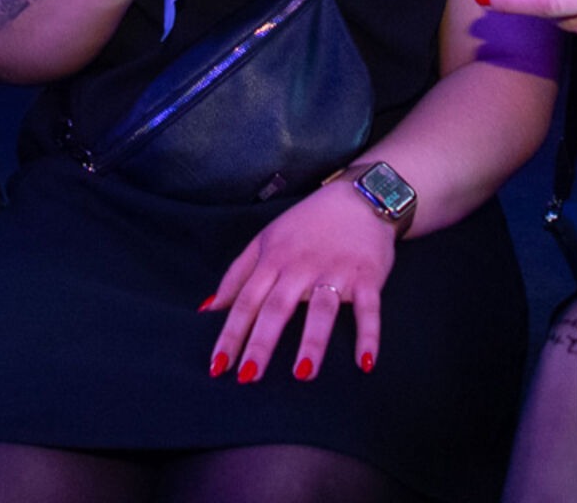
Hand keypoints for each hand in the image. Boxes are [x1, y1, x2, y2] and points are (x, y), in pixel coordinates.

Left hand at [202, 178, 394, 383]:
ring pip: (321, 310)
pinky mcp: (367, 277)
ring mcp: (336, 272)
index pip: (246, 301)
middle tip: (249, 378)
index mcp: (274, 260)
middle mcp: (301, 267)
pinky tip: (364, 364)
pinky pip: (368, 310)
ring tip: (302, 374)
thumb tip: (207, 310)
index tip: (218, 366)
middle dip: (262, 342)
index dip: (231, 333)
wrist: (360, 197)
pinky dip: (368, 336)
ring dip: (312, 342)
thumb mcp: (265, 240)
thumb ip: (237, 275)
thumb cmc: (307, 225)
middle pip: (277, 308)